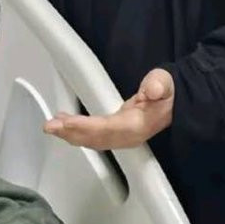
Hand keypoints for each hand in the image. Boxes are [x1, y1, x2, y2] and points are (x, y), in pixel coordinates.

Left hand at [43, 68, 173, 148]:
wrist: (173, 102)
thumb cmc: (167, 92)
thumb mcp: (165, 83)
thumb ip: (159, 85)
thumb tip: (153, 89)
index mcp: (139, 125)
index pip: (109, 129)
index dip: (87, 127)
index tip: (68, 123)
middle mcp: (128, 136)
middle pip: (97, 139)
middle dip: (72, 133)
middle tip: (51, 126)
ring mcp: (121, 137)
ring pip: (93, 140)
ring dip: (71, 135)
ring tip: (52, 126)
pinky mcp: (115, 134)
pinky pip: (93, 137)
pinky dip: (77, 133)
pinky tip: (64, 125)